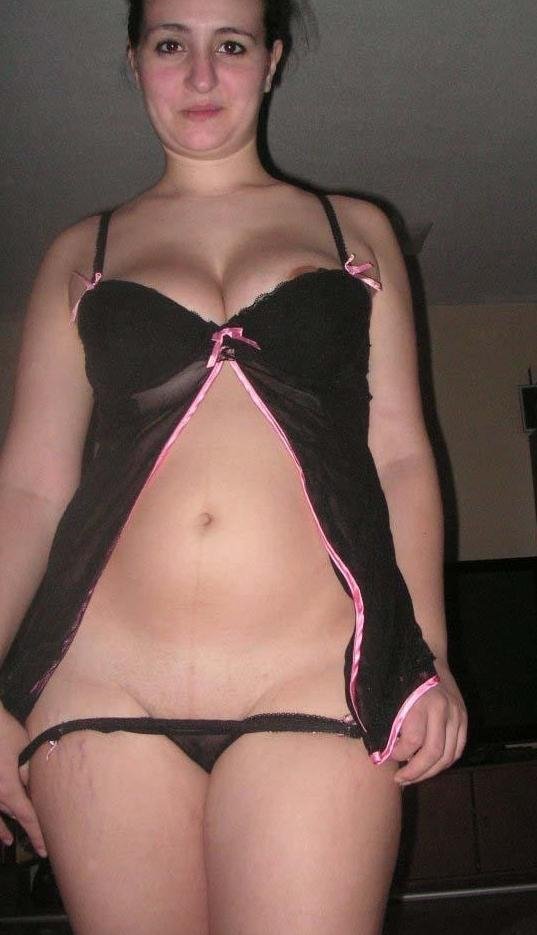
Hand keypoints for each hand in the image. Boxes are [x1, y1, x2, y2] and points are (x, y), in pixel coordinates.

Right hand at [0, 705, 46, 856]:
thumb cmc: (3, 732)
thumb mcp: (24, 749)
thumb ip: (29, 770)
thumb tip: (34, 784)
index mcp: (7, 789)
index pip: (27, 816)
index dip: (37, 833)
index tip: (44, 849)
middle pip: (12, 816)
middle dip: (25, 830)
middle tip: (38, 846)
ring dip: (1, 829)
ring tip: (7, 841)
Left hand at [391, 660, 466, 784]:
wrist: (430, 656)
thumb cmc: (405, 677)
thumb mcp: (393, 695)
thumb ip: (391, 722)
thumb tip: (383, 752)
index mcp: (421, 703)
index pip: (413, 741)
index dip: (399, 755)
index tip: (387, 756)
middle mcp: (443, 710)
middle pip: (433, 753)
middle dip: (415, 772)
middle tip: (400, 780)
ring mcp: (457, 714)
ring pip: (449, 755)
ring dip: (431, 771)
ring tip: (414, 776)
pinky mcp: (464, 717)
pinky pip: (458, 748)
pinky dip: (446, 761)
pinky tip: (431, 766)